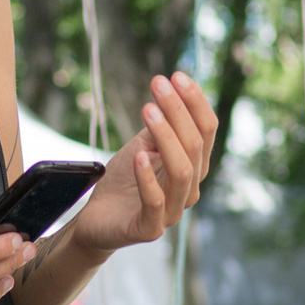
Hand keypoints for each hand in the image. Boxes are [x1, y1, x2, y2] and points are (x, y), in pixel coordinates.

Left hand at [68, 72, 217, 254]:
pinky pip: (155, 202)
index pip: (206, 130)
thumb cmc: (124, 180)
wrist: (97, 219)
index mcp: (194, 166)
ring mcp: (172, 211)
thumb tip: (171, 89)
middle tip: (158, 83)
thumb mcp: (142, 145)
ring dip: (166, 136)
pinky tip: (139, 155)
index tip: (176, 75)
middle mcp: (190, 189)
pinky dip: (148, 177)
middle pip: (195, 146)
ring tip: (147, 110)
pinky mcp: (150, 229)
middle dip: (178, 111)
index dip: (195, 101)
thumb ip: (160, 126)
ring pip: (182, 171)